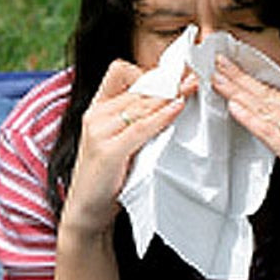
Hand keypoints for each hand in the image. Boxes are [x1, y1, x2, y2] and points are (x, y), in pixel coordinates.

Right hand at [61, 60, 189, 237]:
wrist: (86, 208)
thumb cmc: (106, 175)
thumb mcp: (117, 139)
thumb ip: (134, 119)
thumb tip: (169, 100)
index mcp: (96, 108)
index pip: (119, 71)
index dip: (147, 71)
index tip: (172, 75)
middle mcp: (95, 115)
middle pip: (137, 87)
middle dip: (168, 81)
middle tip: (193, 77)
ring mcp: (99, 131)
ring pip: (141, 104)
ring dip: (169, 95)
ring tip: (190, 89)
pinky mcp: (108, 151)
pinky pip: (141, 127)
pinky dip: (162, 116)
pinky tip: (177, 108)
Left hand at [211, 54, 279, 245]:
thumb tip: (259, 111)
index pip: (278, 91)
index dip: (251, 78)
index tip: (230, 66)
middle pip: (269, 94)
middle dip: (240, 77)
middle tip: (216, 62)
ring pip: (266, 108)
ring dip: (238, 92)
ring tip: (216, 79)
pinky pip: (269, 131)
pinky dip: (249, 118)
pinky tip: (233, 107)